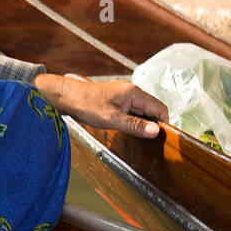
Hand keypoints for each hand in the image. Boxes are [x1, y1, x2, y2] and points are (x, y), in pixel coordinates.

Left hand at [35, 73, 168, 138]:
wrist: (67, 96)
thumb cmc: (86, 105)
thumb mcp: (112, 119)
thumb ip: (135, 125)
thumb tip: (155, 131)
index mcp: (134, 93)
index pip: (160, 108)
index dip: (163, 123)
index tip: (160, 137)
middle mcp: (131, 91)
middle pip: (151, 109)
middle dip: (151, 124)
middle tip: (146, 139)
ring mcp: (124, 94)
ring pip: (142, 109)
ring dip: (141, 122)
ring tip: (134, 134)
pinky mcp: (117, 98)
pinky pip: (132, 109)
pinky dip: (132, 119)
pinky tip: (125, 127)